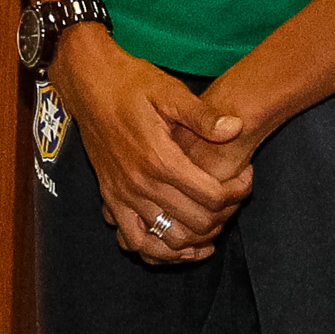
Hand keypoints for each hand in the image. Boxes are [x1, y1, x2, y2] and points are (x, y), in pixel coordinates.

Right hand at [50, 24, 248, 263]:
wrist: (88, 83)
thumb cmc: (131, 83)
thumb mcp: (170, 91)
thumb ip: (203, 116)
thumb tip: (236, 128)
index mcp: (160, 158)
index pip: (212, 196)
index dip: (238, 192)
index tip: (246, 179)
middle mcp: (140, 183)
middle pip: (195, 222)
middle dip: (223, 216)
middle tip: (233, 200)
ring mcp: (122, 195)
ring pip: (166, 241)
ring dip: (194, 240)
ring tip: (213, 227)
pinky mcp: (110, 199)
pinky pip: (134, 240)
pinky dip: (157, 250)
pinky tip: (177, 243)